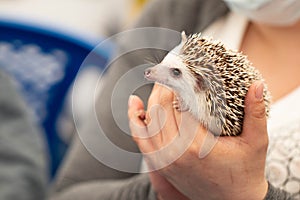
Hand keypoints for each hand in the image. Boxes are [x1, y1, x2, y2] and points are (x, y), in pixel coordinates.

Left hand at [128, 82, 268, 199]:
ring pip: (148, 120)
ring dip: (151, 98)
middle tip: (171, 68)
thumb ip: (256, 113)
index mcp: (195, 145)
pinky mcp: (160, 164)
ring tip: (159, 80)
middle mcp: (174, 152)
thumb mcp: (255, 143)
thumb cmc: (244, 173)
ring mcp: (164, 160)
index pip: (180, 102)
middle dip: (165, 85)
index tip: (183, 66)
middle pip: (161, 108)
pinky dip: (135, 121)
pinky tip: (135, 105)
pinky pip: (140, 139)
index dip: (181, 81)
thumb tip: (256, 85)